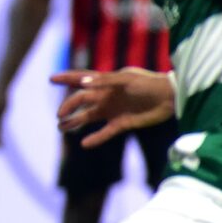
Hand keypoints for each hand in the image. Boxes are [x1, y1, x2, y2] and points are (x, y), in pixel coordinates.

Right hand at [51, 68, 176, 146]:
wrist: (170, 97)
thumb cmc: (149, 83)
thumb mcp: (127, 78)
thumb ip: (105, 81)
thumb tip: (82, 85)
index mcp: (105, 83)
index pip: (81, 79)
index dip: (66, 78)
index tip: (51, 79)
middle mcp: (106, 96)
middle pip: (81, 101)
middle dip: (68, 107)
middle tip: (59, 115)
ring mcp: (113, 110)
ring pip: (88, 117)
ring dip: (75, 122)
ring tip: (61, 128)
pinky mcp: (123, 123)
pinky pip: (105, 132)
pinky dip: (95, 138)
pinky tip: (84, 143)